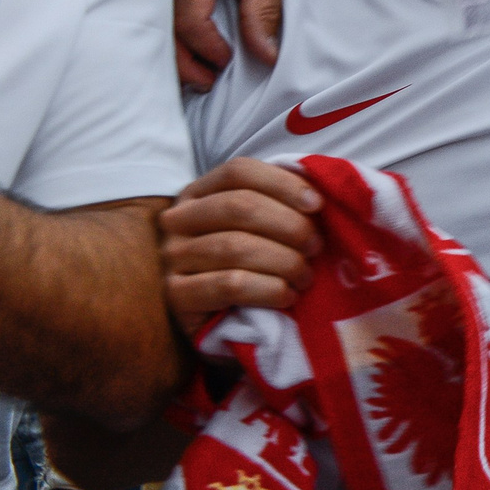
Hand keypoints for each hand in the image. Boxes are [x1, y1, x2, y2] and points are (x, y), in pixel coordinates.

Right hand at [159, 157, 324, 334]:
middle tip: (316, 247)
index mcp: (200, 192)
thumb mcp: (262, 225)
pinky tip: (287, 295)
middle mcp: (178, 219)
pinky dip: (269, 289)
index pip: (239, 171)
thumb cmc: (253, 262)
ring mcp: (172, 256)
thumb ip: (281, 203)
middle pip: (239, 206)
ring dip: (284, 261)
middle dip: (290, 226)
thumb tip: (317, 194)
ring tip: (305, 277)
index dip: (283, 183)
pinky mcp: (176, 295)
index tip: (317, 205)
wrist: (223, 317)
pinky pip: (230, 284)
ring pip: (236, 247)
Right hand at [160, 0, 367, 88]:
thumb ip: (262, 13)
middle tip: (206, 81)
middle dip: (182, 57)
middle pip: (159, 19)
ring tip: (197, 65)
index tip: (225, 66)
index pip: (188, 20)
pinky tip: (183, 36)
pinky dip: (164, 16)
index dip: (207, 50)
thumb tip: (262, 58)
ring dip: (170, 40)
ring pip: (150, 6)